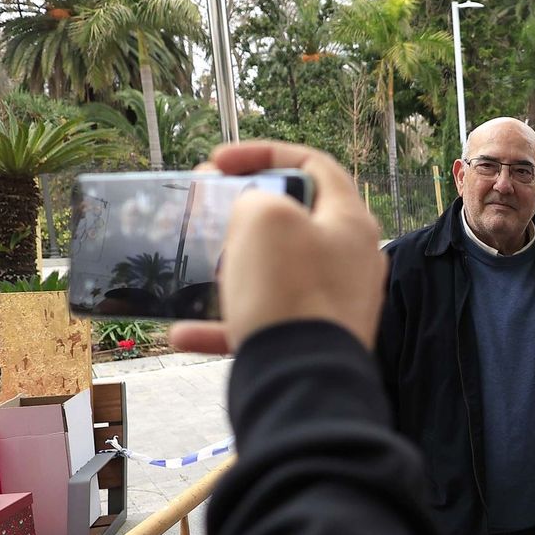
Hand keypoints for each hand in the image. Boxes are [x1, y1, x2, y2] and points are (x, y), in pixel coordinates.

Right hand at [170, 140, 386, 355]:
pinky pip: (264, 324)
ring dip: (231, 270)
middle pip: (294, 223)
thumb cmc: (289, 291)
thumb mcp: (264, 219)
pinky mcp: (315, 341)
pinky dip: (224, 326)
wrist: (304, 381)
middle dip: (244, 215)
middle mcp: (351, 262)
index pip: (313, 165)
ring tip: (199, 268)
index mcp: (350, 222)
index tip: (217, 163)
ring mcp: (335, 304)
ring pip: (276, 275)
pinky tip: (183, 334)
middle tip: (207, 213)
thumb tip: (254, 215)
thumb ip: (257, 199)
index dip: (263, 154)